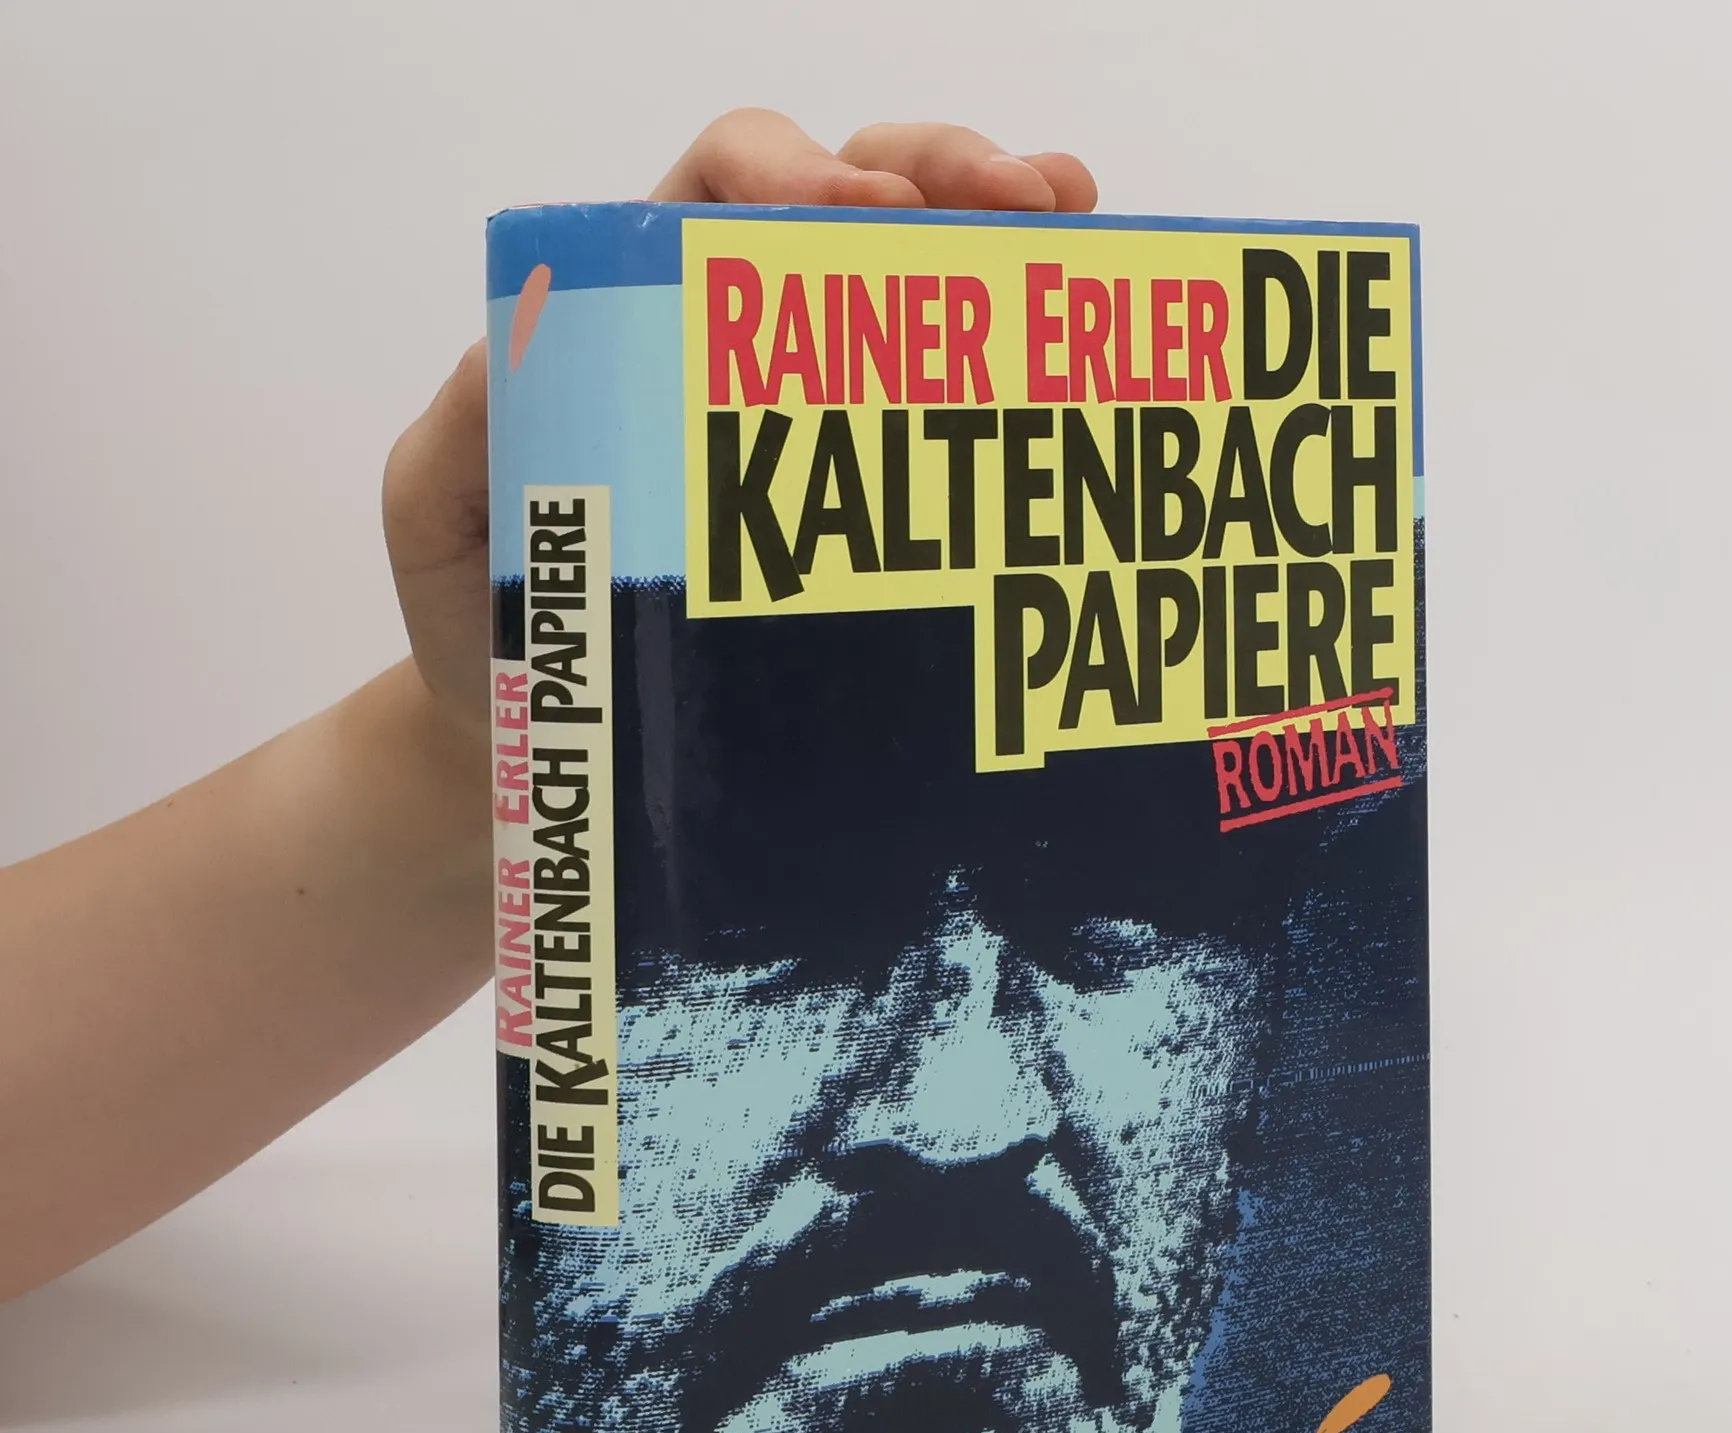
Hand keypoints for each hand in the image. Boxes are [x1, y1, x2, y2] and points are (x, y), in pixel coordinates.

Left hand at [380, 110, 1098, 740]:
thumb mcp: (440, 515)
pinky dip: (1005, 357)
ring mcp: (808, 414)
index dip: (796, 174)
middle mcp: (733, 339)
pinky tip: (1061, 345)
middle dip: (935, 174)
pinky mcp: (860, 498)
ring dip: (996, 235)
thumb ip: (466, 423)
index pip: (721, 192)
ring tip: (1070, 221)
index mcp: (634, 313)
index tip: (860, 214)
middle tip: (1018, 202)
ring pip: (911, 275)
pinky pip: (939, 402)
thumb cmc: (485, 621)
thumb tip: (536, 339)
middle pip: (846, 196)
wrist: (535, 738)